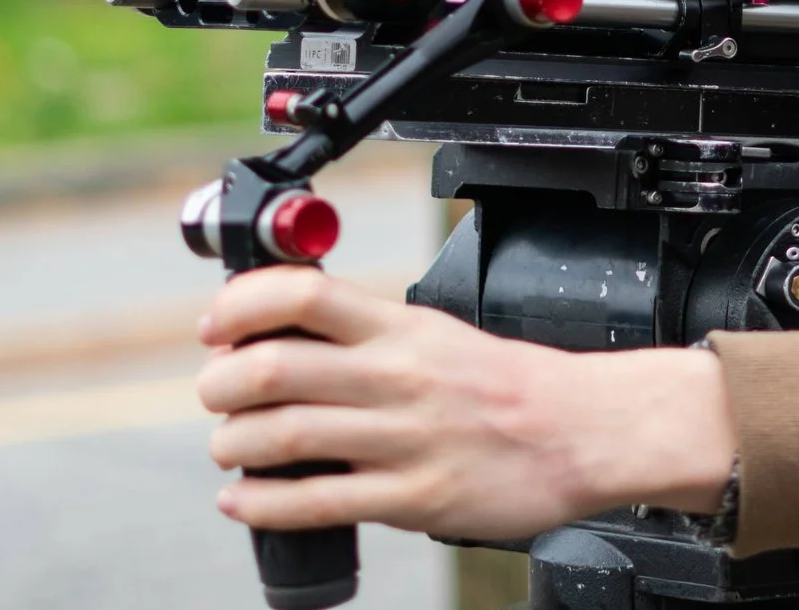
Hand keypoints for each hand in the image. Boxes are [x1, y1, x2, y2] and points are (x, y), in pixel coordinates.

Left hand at [196, 268, 738, 538]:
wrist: (583, 431)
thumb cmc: (507, 385)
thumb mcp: (436, 334)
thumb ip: (366, 334)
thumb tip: (280, 332)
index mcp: (403, 327)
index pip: (304, 294)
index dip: (242, 305)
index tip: (216, 324)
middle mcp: (399, 377)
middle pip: (276, 368)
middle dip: (221, 384)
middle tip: (215, 393)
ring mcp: (406, 440)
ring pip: (284, 437)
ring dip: (232, 444)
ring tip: (229, 447)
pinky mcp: (415, 497)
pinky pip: (317, 502)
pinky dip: (261, 504)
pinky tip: (243, 500)